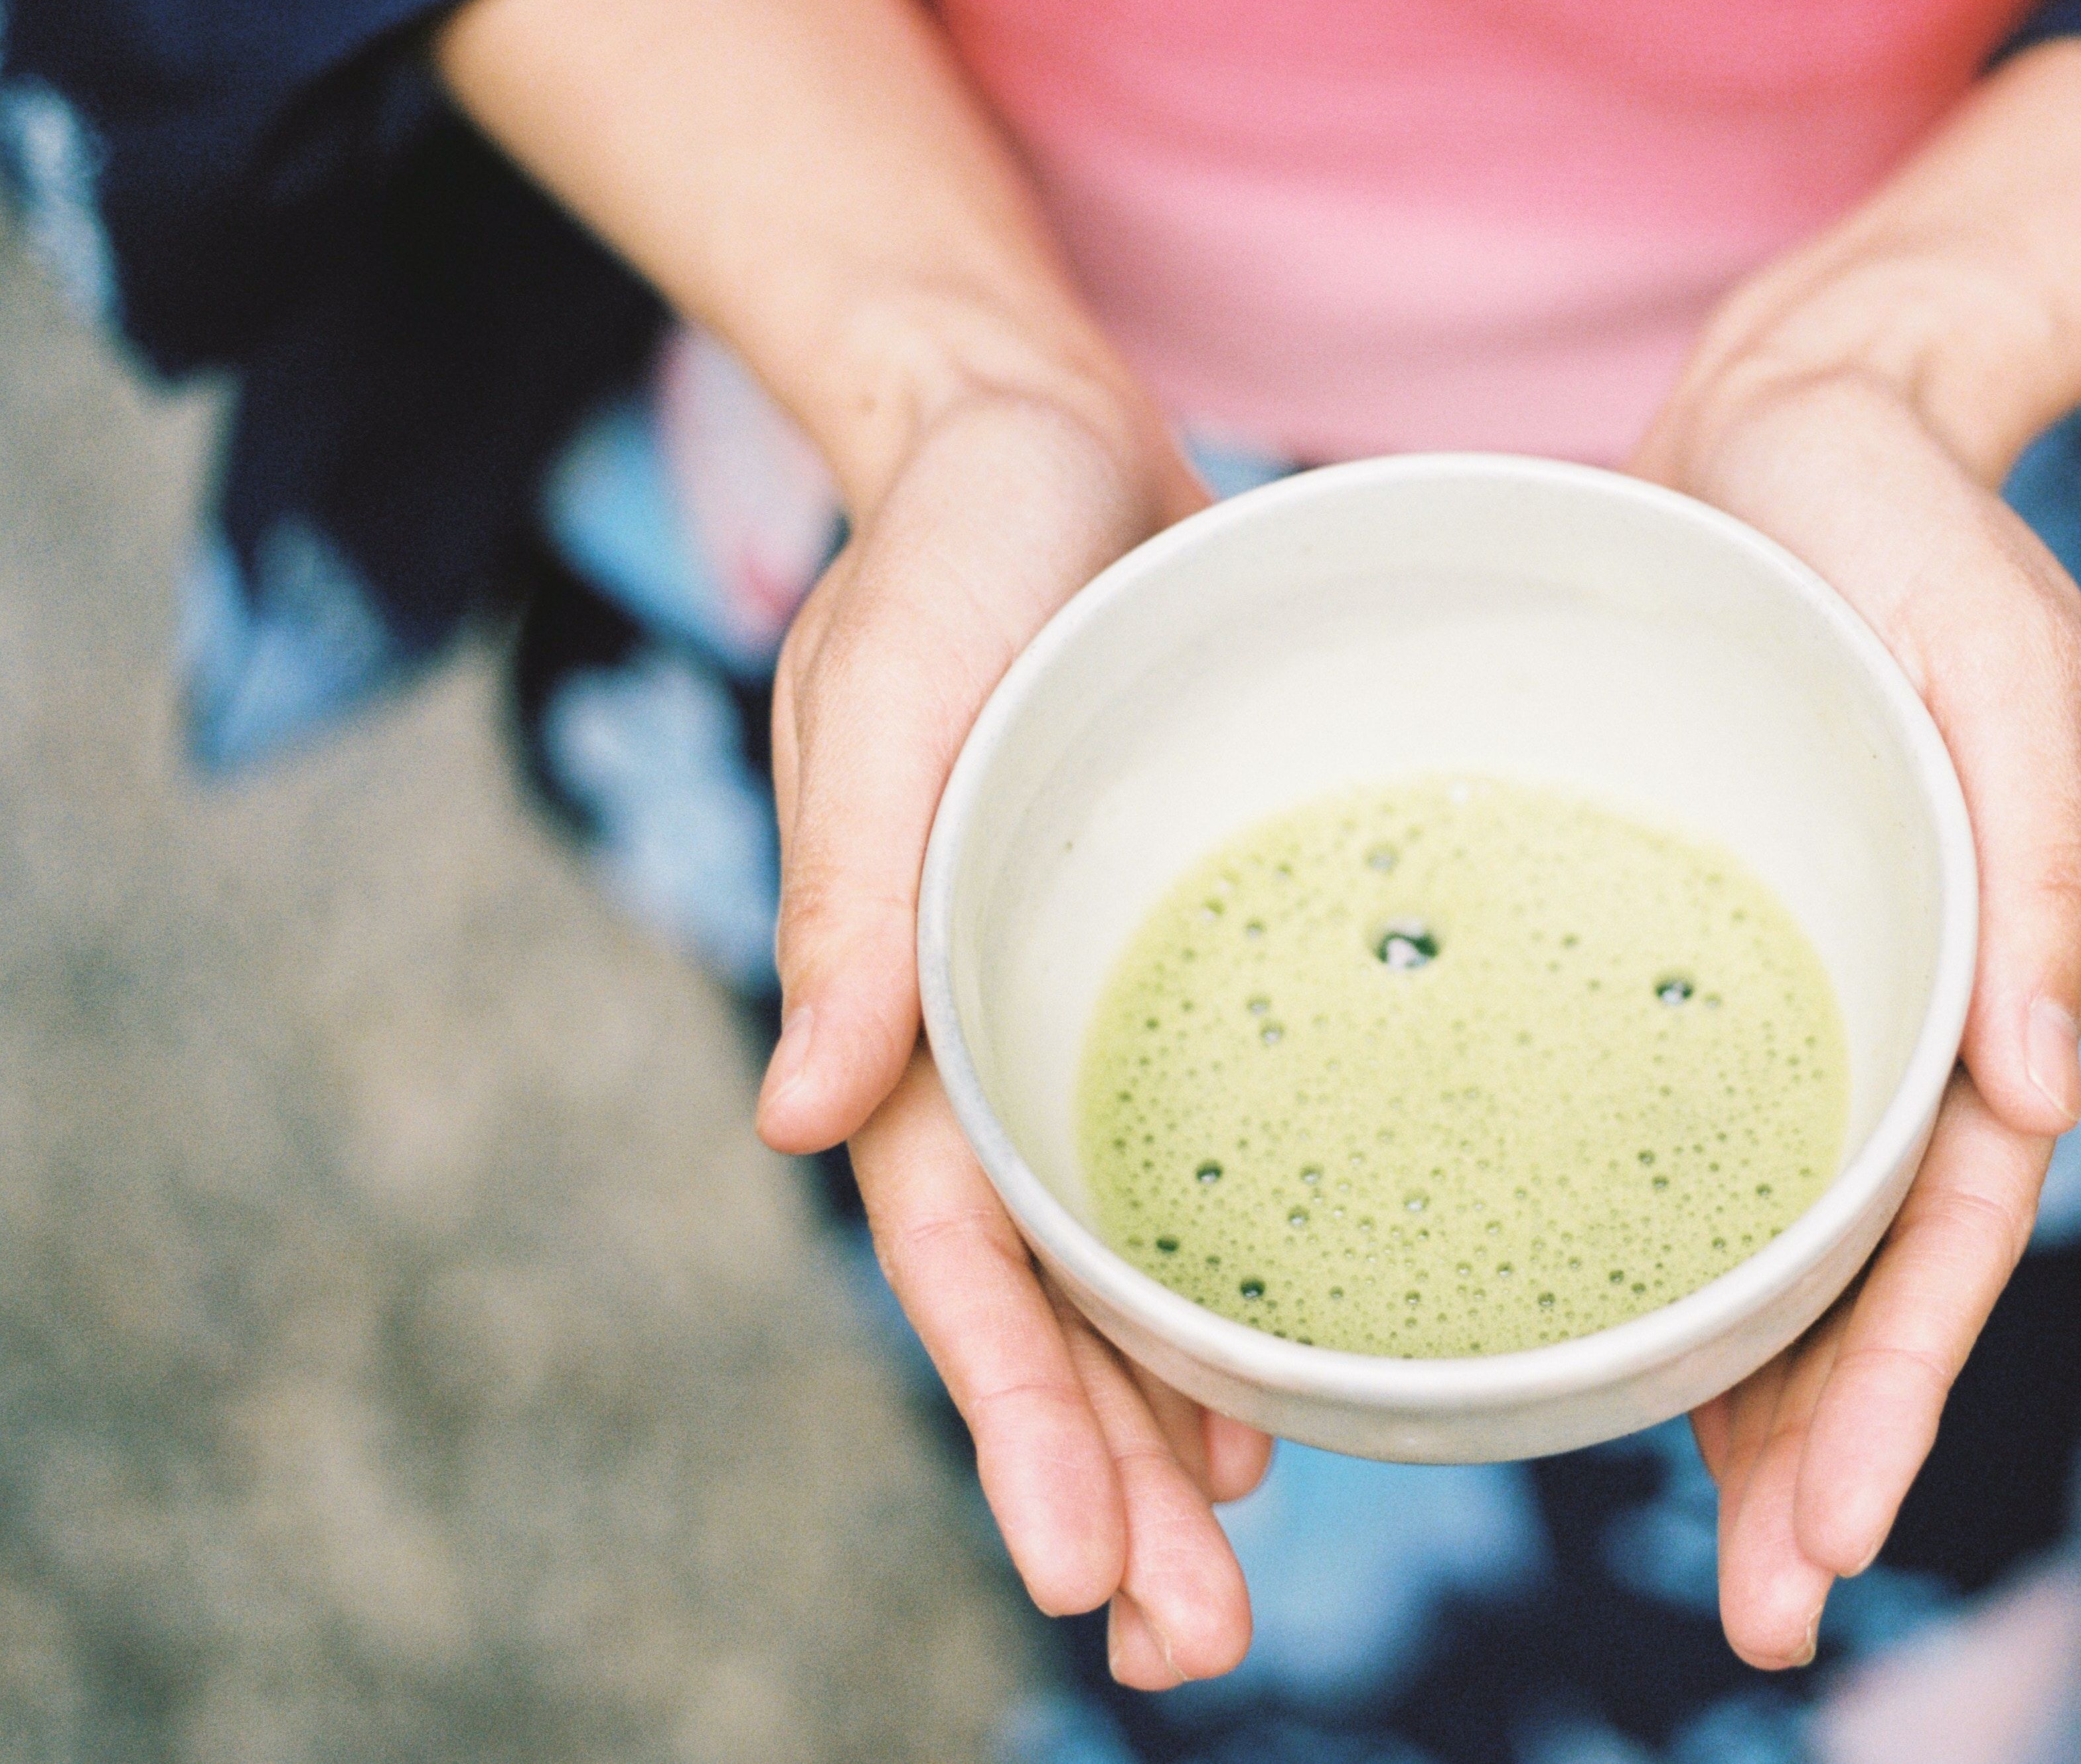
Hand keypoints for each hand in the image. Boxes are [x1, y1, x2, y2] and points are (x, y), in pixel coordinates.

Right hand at [438, 0, 1283, 1687]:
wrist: (1035, 438)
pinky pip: (1215, 1156)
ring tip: (1236, 1580)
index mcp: (908, 1003)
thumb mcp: (890, 683)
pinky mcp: (1187, 963)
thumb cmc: (950, 547)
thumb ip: (854, 884)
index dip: (1018, 1417)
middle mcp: (994, 1037)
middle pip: (1050, 1304)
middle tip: (1188, 1649)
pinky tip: (1290, 1388)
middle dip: (1106, 1482)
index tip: (1086, 1575)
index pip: (960, 1256)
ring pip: (1133, 1262)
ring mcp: (1092, 1012)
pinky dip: (1239, 1282)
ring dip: (1170, 1424)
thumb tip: (790, 1114)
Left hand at [1633, 369, 2080, 1667]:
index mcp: (1986, 966)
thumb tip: (2049, 1083)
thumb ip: (2032, 854)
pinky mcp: (1702, 959)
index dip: (1898, 1381)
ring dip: (1760, 1410)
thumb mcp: (1997, 650)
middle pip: (1871, 1274)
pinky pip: (1692, 1141)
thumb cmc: (1912, 532)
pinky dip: (1674, 1265)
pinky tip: (1619, 1363)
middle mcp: (1903, 1011)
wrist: (1801, 428)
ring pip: (1787, 1240)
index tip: (1836, 1534)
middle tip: (1764, 1619)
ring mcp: (1801, 998)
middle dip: (1830, 1454)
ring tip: (1714, 1563)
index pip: (1951, 1218)